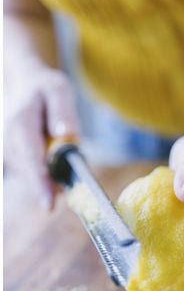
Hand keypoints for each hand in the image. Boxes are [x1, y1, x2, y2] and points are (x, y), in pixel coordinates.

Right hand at [4, 63, 79, 210]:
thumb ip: (63, 111)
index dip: (40, 184)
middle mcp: (8, 140)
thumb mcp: (58, 90)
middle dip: (50, 185)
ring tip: (59, 157)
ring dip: (49, 177)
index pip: (30, 159)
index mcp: (20, 124)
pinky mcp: (11, 159)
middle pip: (31, 174)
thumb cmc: (45, 90)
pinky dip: (45, 174)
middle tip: (68, 189)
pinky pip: (31, 174)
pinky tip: (51, 161)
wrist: (24, 85)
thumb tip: (66, 134)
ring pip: (32, 176)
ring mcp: (7, 151)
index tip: (48, 205)